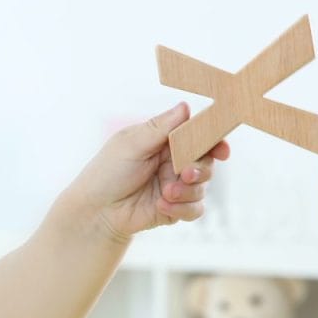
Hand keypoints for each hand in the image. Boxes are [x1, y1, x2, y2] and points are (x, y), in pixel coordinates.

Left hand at [72, 102, 229, 240]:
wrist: (95, 210)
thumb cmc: (107, 172)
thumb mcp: (130, 145)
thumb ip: (159, 128)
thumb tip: (185, 106)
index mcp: (164, 142)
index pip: (196, 136)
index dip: (213, 141)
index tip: (222, 149)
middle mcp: (173, 163)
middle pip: (206, 161)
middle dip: (201, 168)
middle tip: (186, 174)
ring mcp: (176, 186)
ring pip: (202, 187)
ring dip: (188, 190)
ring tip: (166, 193)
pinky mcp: (175, 208)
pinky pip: (195, 209)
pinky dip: (182, 208)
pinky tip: (162, 205)